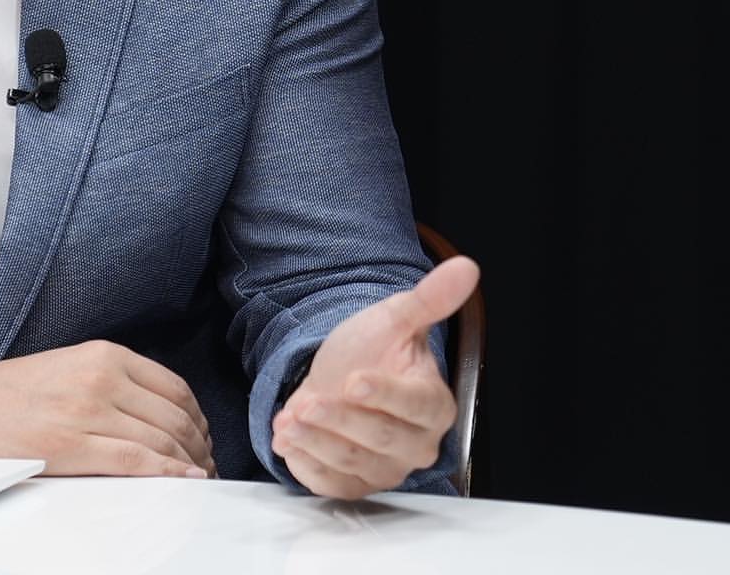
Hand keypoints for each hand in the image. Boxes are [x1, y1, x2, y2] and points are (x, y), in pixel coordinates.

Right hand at [0, 339, 215, 476]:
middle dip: (198, 446)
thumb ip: (113, 382)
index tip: (203, 437)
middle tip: (205, 465)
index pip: (173, 386)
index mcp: (102, 354)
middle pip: (174, 416)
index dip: (198, 418)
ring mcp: (88, 410)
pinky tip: (182, 482)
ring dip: (188, 464)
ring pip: (161, 440)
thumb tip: (160, 415)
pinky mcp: (73, 445)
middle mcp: (101, 376)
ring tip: (195, 480)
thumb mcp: (70, 369)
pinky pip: (136, 461)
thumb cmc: (10, 395)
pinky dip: (167, 474)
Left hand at [271, 255, 479, 498]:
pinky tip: (285, 442)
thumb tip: (467, 267)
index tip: (355, 380)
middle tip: (309, 403)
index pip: (416, 406)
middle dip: (341, 420)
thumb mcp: (395, 319)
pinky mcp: (353, 484)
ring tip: (288, 418)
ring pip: (353, 463)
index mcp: (433, 404)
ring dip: (317, 442)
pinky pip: (331, 484)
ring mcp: (384, 469)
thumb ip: (429, 300)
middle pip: (382, 439)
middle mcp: (415, 444)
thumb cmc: (373, 350)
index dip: (386, 395)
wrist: (339, 375)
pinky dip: (306, 465)